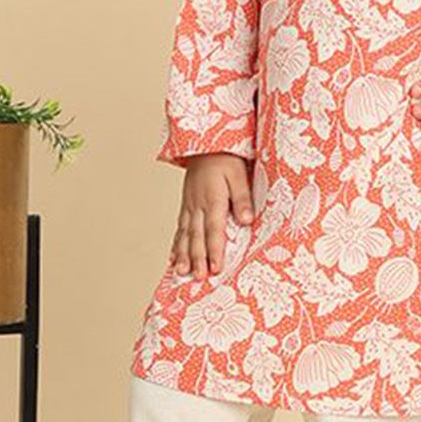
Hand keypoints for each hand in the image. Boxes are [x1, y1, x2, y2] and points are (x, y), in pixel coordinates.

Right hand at [169, 153, 253, 278]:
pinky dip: (176, 244)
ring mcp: (189, 206)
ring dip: (184, 255)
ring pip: (185, 234)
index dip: (215, 250)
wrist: (203, 144)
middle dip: (198, 258)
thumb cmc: (225, 158)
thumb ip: (242, 197)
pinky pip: (179, 228)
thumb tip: (246, 220)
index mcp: (213, 199)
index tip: (216, 268)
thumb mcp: (239, 174)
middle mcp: (197, 205)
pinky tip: (174, 257)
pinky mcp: (185, 205)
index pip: (214, 229)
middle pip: (197, 236)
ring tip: (182, 272)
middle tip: (198, 277)